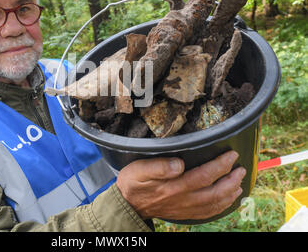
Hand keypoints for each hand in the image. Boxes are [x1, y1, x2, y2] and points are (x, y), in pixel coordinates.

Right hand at [116, 150, 245, 219]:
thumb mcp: (139, 169)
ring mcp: (185, 208)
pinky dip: (222, 207)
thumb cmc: (133, 183)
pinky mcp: (184, 213)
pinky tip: (228, 200)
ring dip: (230, 193)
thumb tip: (179, 163)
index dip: (220, 165)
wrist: (128, 204)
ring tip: (240, 182)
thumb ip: (159, 166)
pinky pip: (208, 213)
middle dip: (231, 179)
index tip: (231, 154)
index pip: (204, 175)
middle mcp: (183, 199)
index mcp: (174, 186)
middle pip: (214, 191)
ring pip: (214, 204)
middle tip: (240, 168)